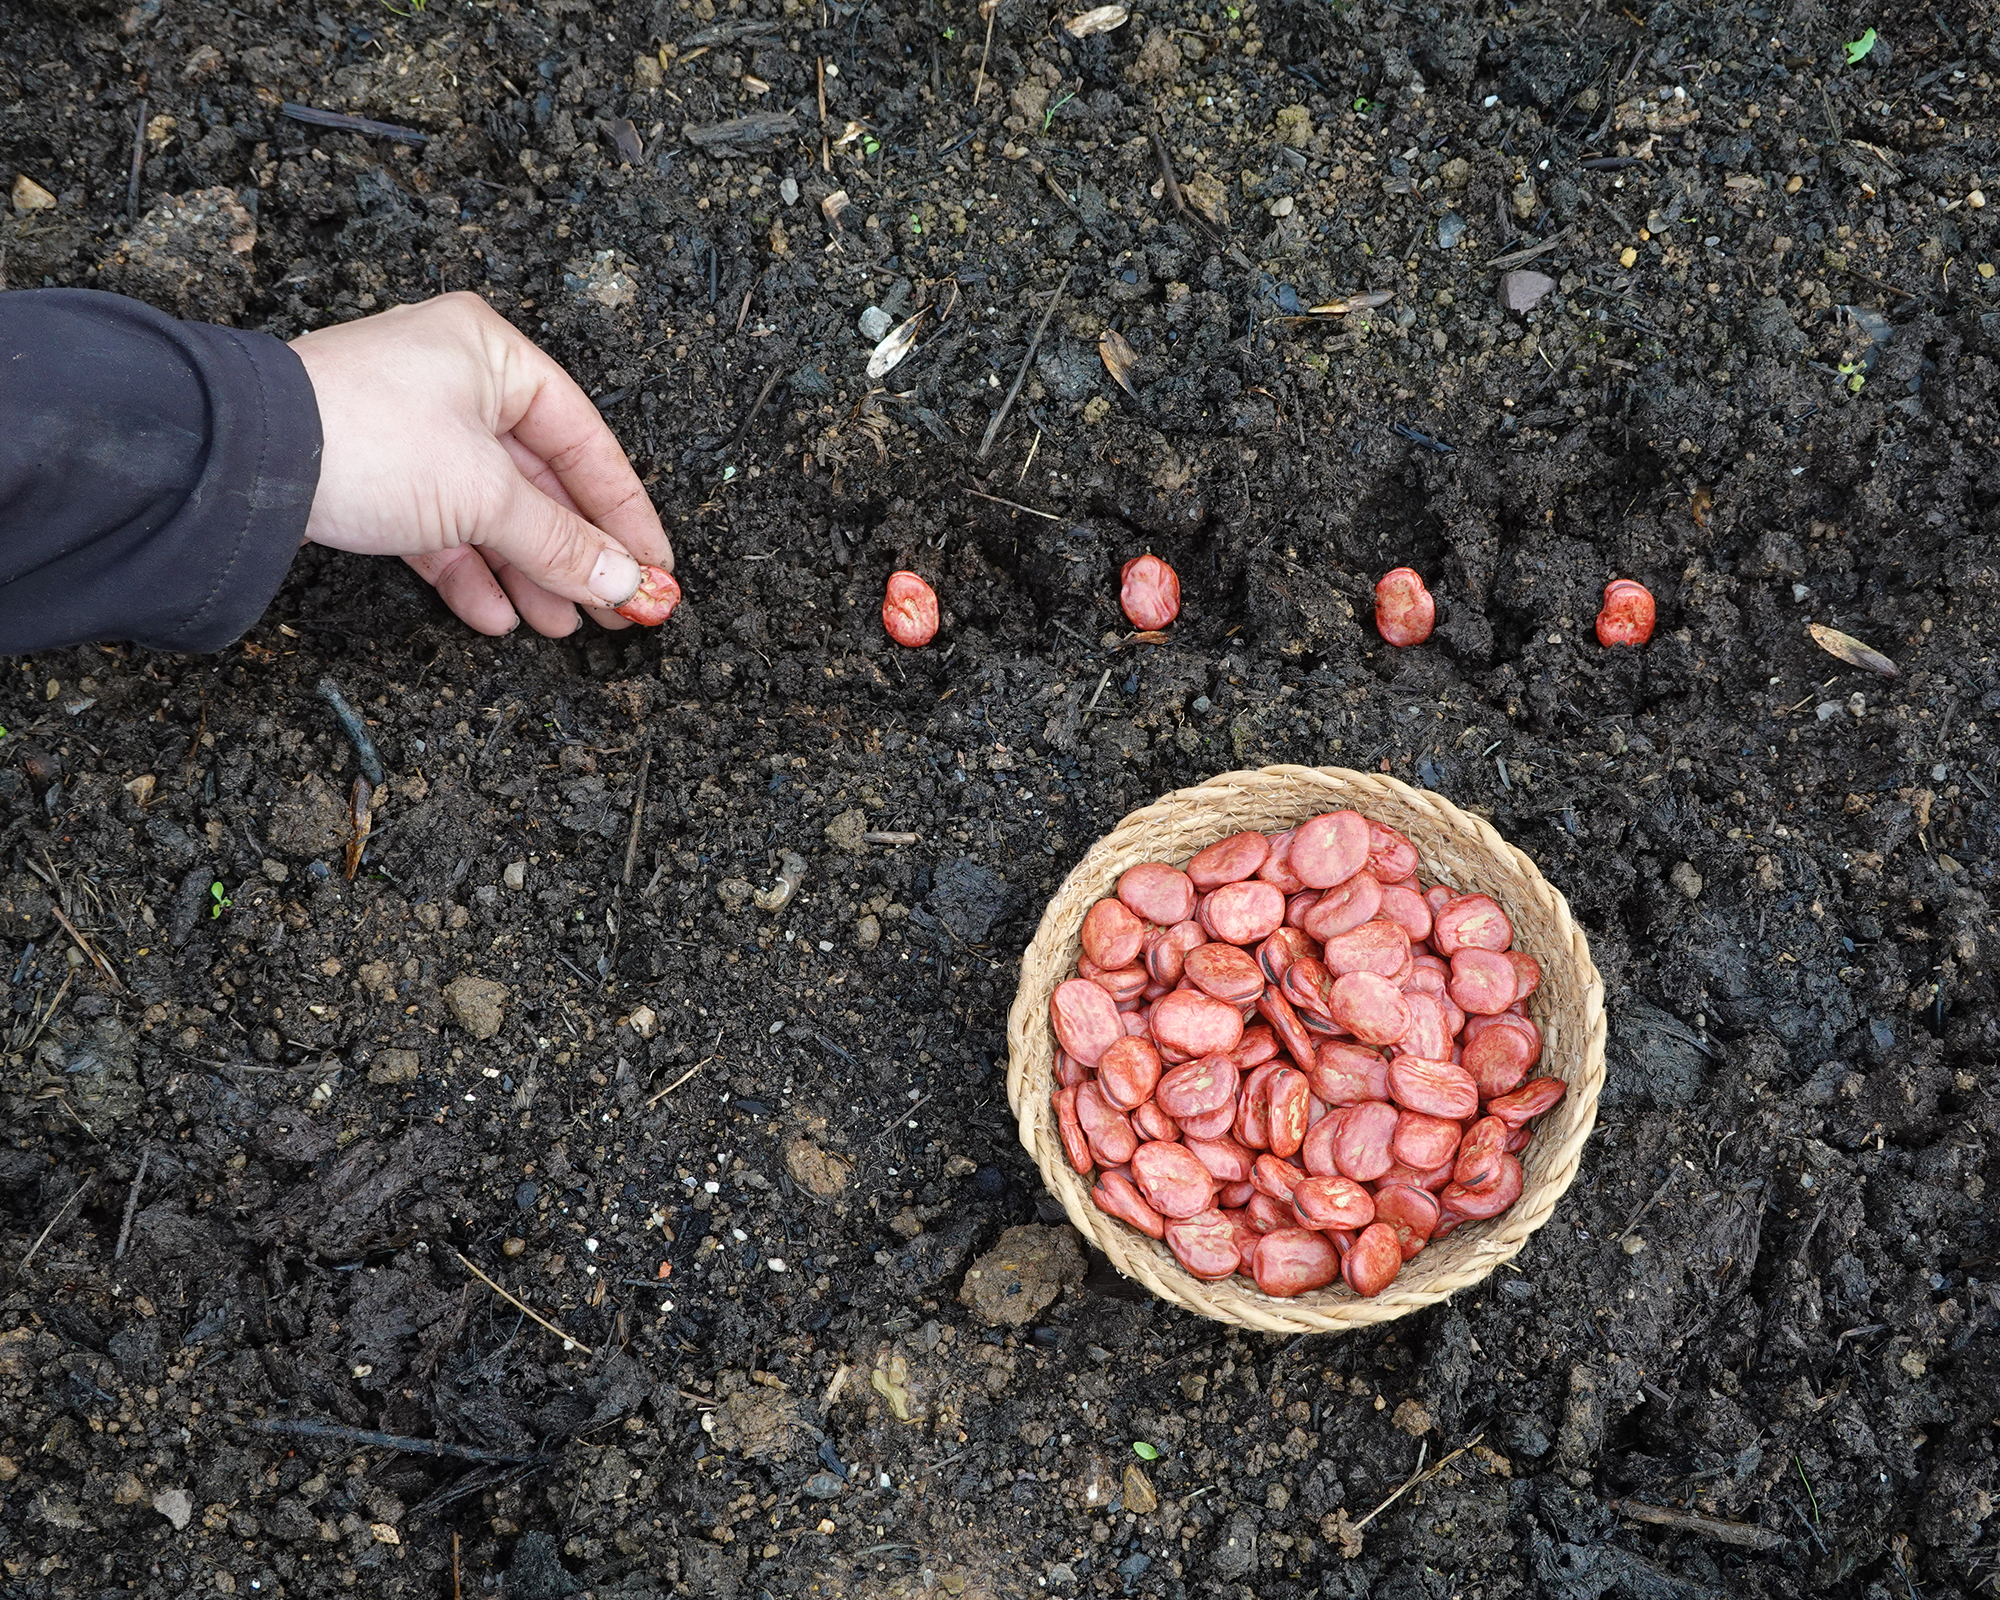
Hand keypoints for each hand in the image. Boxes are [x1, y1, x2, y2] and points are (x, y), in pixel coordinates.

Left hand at [290, 292, 672, 636]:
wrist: (240, 463)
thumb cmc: (360, 436)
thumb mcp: (486, 497)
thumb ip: (564, 545)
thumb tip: (628, 584)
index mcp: (493, 355)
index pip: (587, 442)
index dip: (626, 514)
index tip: (655, 569)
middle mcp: (456, 382)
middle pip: (541, 482)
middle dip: (576, 554)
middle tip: (617, 608)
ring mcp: (414, 429)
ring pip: (493, 511)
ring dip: (530, 573)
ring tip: (561, 624)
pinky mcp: (377, 473)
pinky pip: (443, 528)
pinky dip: (472, 573)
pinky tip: (498, 615)